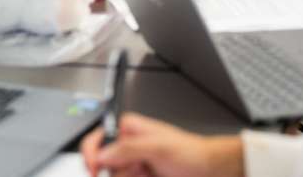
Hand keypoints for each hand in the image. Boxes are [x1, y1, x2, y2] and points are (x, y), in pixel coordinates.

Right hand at [80, 113, 243, 176]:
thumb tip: (101, 154)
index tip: (94, 170)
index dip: (91, 155)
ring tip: (148, 175)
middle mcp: (128, 147)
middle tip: (138, 171)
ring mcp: (134, 165)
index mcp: (128, 129)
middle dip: (118, 172)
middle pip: (103, 165)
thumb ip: (127, 149)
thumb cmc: (192, 153)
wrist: (211, 171)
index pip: (97, 139)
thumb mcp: (158, 148)